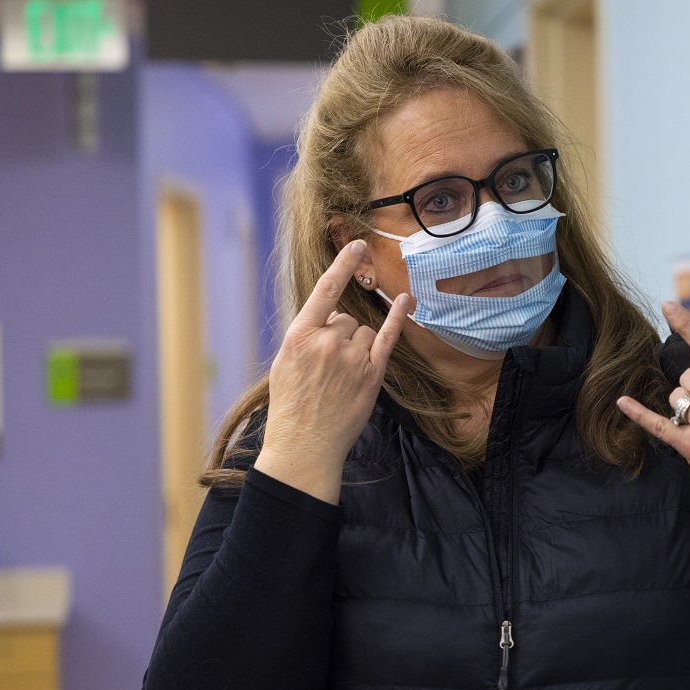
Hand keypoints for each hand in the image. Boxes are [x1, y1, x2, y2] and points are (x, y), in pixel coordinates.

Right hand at [254, 241, 411, 504]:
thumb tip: (330, 318)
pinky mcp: (372, 374)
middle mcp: (328, 342)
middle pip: (345, 318)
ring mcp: (352, 358)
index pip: (324, 290)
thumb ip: (306, 336)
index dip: (342, 265)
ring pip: (363, 331)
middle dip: (338, 335)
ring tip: (339, 376)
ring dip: (356, 346)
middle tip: (325, 367)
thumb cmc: (290, 406)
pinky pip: (388, 337)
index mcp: (299, 336)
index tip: (357, 244)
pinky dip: (398, 318)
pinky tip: (406, 300)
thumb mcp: (284, 363)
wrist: (304, 446)